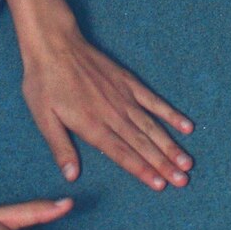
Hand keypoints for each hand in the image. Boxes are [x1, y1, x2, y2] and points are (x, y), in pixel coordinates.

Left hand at [6, 0, 193, 191]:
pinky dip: (170, 113)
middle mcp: (113, 113)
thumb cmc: (44, 82)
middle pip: (142, 143)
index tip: (160, 185)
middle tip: (183, 181)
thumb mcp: (43, 117)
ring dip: (170, 145)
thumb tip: (71, 176)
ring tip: (187, 162)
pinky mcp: (128, 81)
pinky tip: (185, 126)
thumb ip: (60, 147)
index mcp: (92, 125)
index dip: (142, 170)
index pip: (122, 154)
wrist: (54, 44)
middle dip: (164, 164)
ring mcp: (123, 96)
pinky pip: (153, 100)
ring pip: (152, 126)